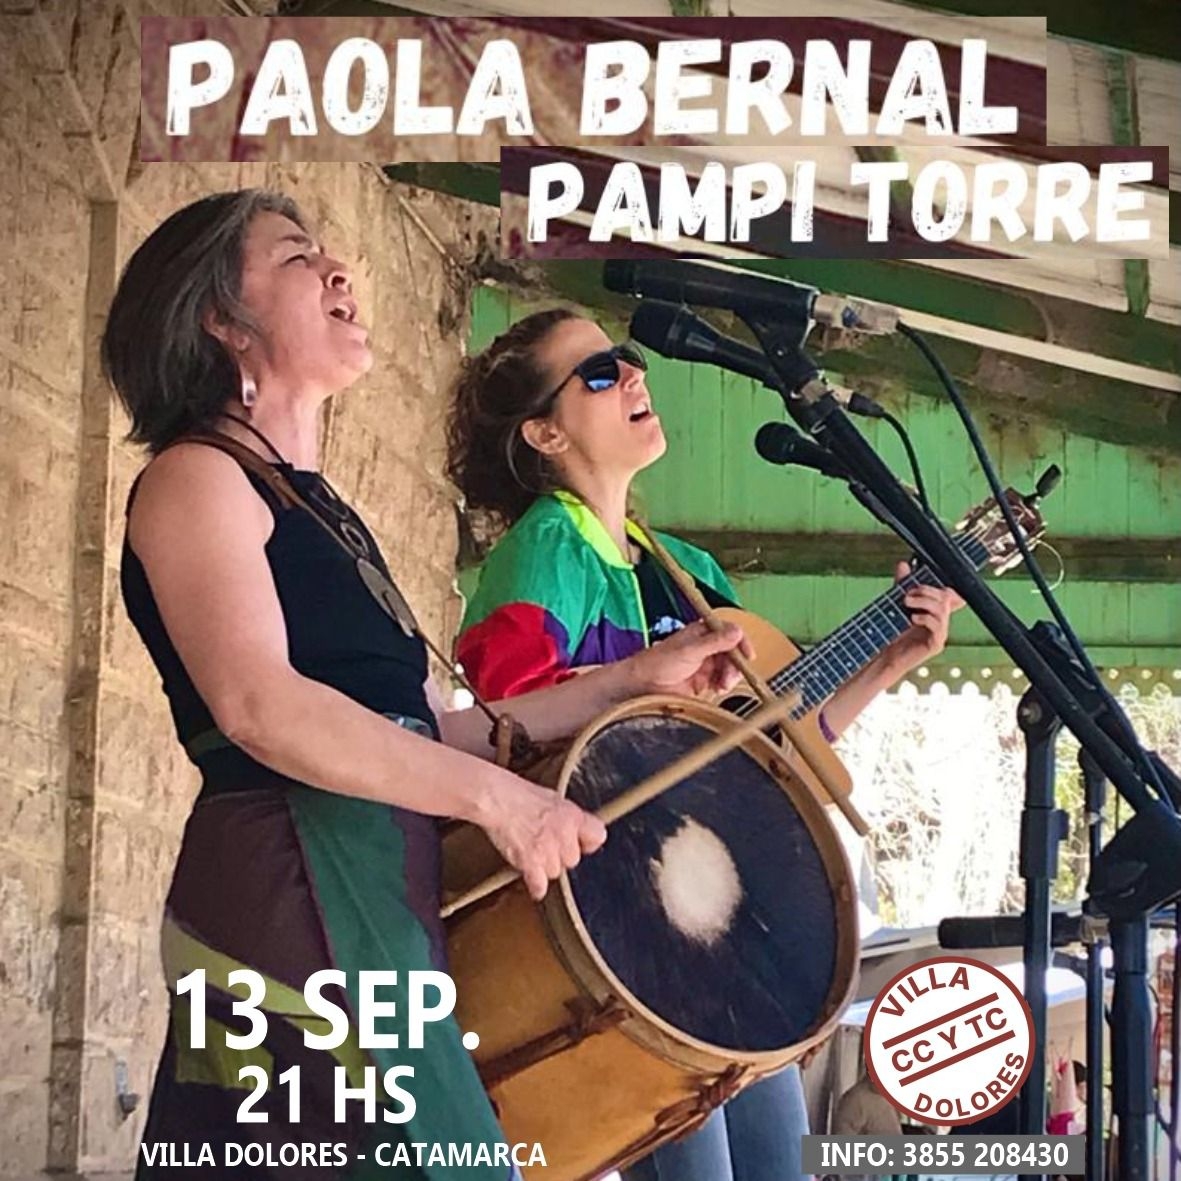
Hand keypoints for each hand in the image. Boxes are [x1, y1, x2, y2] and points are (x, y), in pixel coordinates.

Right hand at [479, 772, 606, 900]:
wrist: (497, 799)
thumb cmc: (519, 795)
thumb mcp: (553, 798)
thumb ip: (568, 817)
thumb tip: (577, 829)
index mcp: (572, 815)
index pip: (598, 835)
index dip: (588, 842)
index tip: (582, 844)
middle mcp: (564, 834)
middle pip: (573, 860)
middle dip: (560, 856)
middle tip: (545, 845)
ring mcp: (548, 850)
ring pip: (555, 872)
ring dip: (544, 867)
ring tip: (531, 852)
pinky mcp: (530, 862)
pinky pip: (540, 885)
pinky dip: (536, 886)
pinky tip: (533, 881)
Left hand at [628, 619, 752, 697]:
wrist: (642, 686)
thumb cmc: (658, 663)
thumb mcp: (689, 651)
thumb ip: (714, 642)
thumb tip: (736, 631)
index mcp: (701, 633)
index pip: (729, 632)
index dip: (741, 642)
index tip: (748, 655)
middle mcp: (705, 646)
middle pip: (732, 652)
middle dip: (735, 665)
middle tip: (729, 677)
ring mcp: (704, 664)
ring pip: (728, 668)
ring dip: (729, 677)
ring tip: (722, 685)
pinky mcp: (702, 681)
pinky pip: (721, 681)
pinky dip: (723, 685)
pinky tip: (717, 689)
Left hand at [881, 562, 963, 676]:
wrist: (885, 655)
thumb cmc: (893, 631)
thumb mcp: (896, 603)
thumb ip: (902, 585)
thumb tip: (903, 564)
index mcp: (935, 611)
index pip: (949, 594)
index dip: (942, 586)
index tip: (919, 583)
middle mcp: (941, 621)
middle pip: (946, 598)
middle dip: (926, 591)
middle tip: (907, 593)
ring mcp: (940, 634)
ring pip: (942, 611)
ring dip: (924, 602)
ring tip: (906, 602)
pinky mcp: (935, 645)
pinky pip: (939, 628)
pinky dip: (926, 619)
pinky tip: (912, 617)